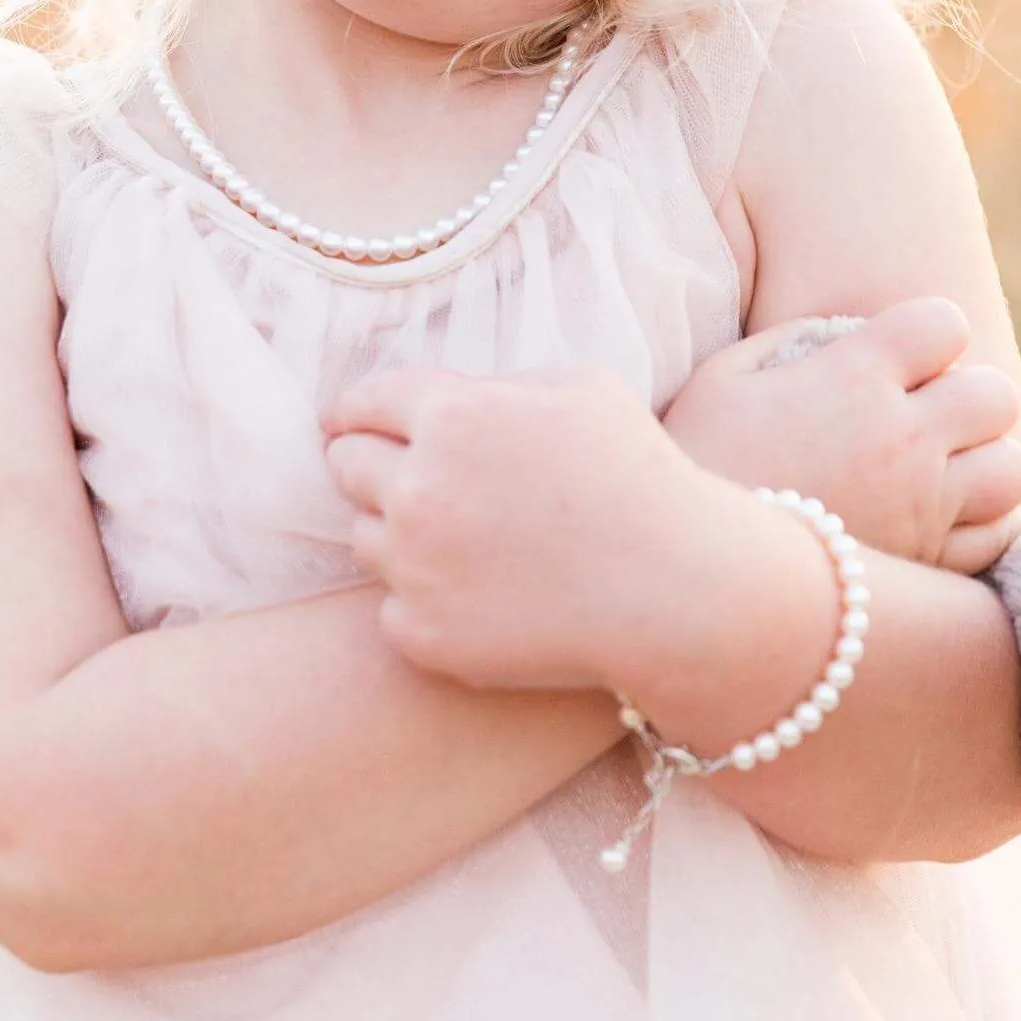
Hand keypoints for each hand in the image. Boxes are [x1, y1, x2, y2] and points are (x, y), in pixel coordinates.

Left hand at [321, 363, 747, 694]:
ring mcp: (414, 568)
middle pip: (345, 467)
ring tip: (471, 540)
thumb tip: (447, 398)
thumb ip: (499, 386)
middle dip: (371, 465)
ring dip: (400, 532)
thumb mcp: (582, 387)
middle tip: (419, 481)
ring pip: (365, 537)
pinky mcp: (423, 635)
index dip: (354, 410)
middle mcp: (417, 489)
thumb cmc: (637, 476)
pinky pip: (393, 606)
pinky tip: (485, 594)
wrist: (675, 588)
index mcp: (452, 416)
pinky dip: (426, 599)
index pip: (362, 403)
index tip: (349, 422)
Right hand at [661, 298, 1020, 574]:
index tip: (896, 357)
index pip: (944, 323)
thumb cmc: (693, 464)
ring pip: (1012, 470)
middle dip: (968, 397)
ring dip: (983, 464)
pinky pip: (998, 539)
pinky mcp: (926, 571)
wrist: (687, 577)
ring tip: (939, 473)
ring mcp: (922, 509)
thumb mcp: (722, 379)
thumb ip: (787, 341)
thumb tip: (838, 333)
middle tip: (924, 417)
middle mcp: (903, 440)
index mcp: (856, 377)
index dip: (926, 334)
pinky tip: (940, 524)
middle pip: (995, 395)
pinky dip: (981, 527)